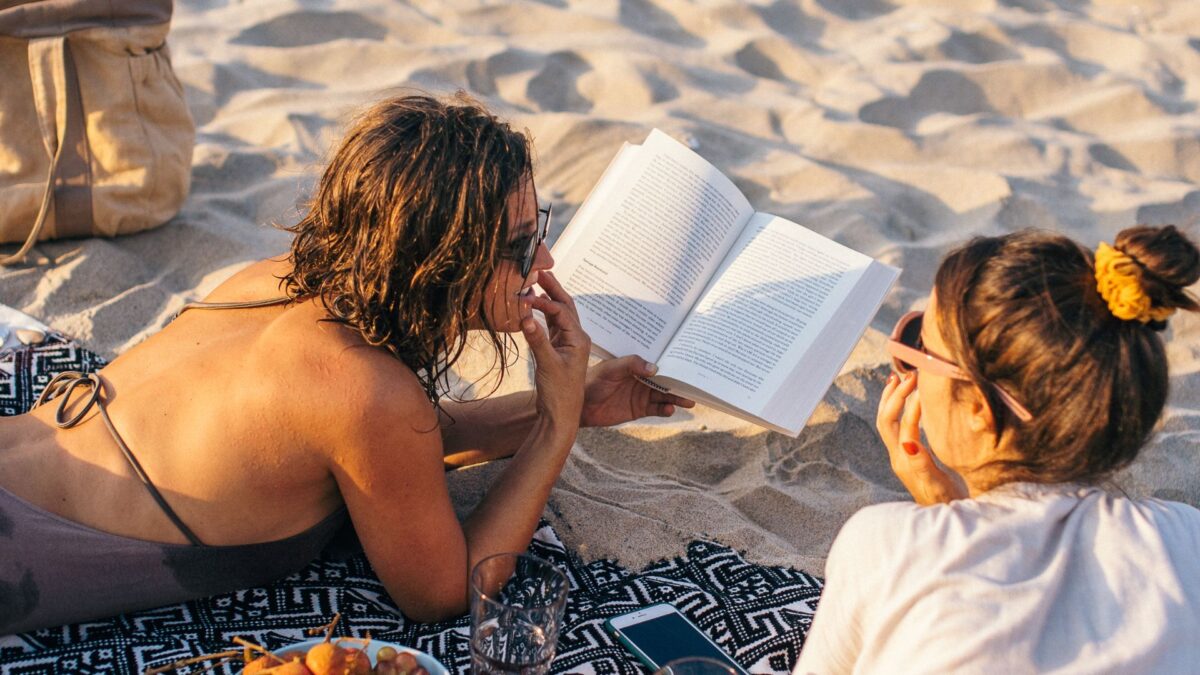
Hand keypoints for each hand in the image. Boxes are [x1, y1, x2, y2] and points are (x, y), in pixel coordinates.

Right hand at [522, 270, 590, 427]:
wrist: (560, 415)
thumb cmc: (559, 393)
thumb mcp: (547, 365)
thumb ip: (537, 340)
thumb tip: (525, 317)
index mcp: (578, 339)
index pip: (561, 311)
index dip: (544, 302)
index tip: (525, 296)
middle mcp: (576, 338)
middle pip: (565, 306)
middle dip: (553, 288)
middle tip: (539, 270)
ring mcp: (568, 344)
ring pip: (559, 314)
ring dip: (548, 299)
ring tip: (536, 283)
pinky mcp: (558, 350)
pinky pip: (552, 326)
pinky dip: (543, 314)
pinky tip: (534, 307)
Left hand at [580, 356, 695, 427]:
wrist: (580, 405)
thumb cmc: (593, 381)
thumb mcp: (611, 368)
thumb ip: (631, 365)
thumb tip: (655, 368)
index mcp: (637, 365)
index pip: (660, 362)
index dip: (674, 362)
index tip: (689, 362)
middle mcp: (643, 379)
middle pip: (667, 380)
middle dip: (681, 382)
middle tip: (696, 384)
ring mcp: (643, 394)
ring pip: (666, 395)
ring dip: (678, 397)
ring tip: (689, 400)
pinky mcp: (640, 410)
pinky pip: (658, 410)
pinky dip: (666, 410)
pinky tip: (670, 409)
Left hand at [876, 371, 966, 504]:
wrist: (946, 521)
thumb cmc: (947, 504)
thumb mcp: (937, 485)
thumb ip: (922, 464)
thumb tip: (909, 443)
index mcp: (906, 462)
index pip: (903, 428)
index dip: (912, 408)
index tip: (924, 388)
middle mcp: (899, 457)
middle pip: (886, 420)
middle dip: (894, 396)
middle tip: (909, 375)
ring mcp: (902, 457)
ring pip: (887, 422)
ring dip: (891, 399)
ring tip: (898, 378)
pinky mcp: (908, 457)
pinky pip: (896, 427)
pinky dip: (900, 409)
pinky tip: (909, 400)